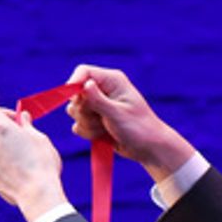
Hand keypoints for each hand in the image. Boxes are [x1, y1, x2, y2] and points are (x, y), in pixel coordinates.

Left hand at [0, 109, 67, 221]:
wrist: (39, 194)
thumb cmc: (43, 165)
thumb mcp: (40, 139)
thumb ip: (27, 125)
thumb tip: (22, 116)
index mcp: (2, 128)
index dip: (4, 114)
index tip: (15, 121)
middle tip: (11, 138)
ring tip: (15, 162)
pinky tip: (13, 176)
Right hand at [63, 64, 195, 180]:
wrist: (149, 149)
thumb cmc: (139, 129)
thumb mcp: (118, 114)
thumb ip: (99, 100)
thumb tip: (85, 84)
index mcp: (111, 81)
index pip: (83, 72)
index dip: (74, 83)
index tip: (72, 99)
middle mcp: (102, 90)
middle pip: (75, 95)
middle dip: (84, 112)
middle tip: (102, 120)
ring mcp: (97, 106)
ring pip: (75, 111)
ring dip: (87, 124)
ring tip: (105, 129)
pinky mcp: (94, 121)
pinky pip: (78, 125)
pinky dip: (88, 133)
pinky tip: (103, 136)